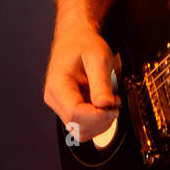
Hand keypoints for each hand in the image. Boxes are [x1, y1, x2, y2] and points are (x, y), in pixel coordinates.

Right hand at [43, 22, 120, 141]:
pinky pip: (83, 126)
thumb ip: (101, 82)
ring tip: (110, 103)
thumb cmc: (84, 44)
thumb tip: (105, 105)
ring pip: (80, 131)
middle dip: (101, 120)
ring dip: (100, 123)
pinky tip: (104, 106)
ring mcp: (60, 105)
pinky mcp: (68, 109)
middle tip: (115, 103)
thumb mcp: (98, 57)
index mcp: (58, 85)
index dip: (98, 115)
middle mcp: (54, 98)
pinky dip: (97, 122)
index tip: (114, 105)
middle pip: (77, 126)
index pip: (75, 113)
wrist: (75, 38)